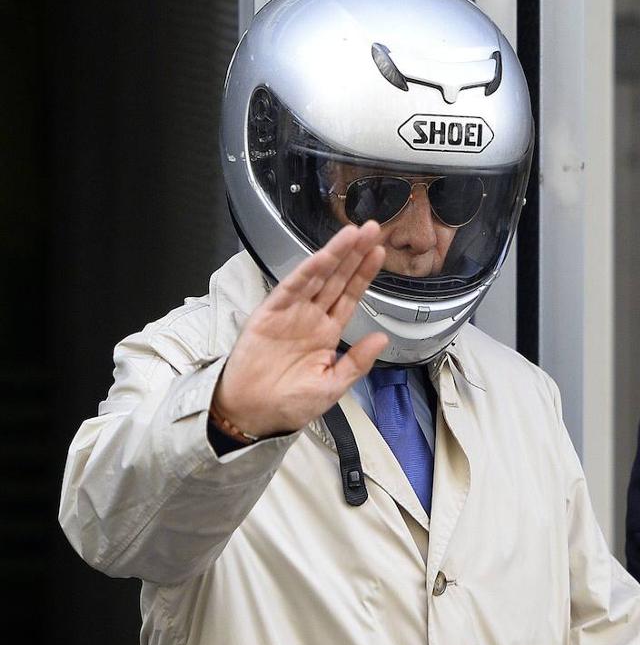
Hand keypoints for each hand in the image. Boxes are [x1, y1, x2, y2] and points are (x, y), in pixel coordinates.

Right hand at [211, 222, 388, 437]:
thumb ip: (357, 362)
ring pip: (318, 277)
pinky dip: (306, 272)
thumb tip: (382, 338)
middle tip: (373, 229)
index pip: (350, 296)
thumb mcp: (332, 386)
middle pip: (338, 279)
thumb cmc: (289, 403)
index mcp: (327, 332)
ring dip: (335, 255)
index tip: (379, 252)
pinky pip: (291, 288)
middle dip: (355, 254)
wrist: (251, 415)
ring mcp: (291, 313)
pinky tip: (322, 257)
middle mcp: (311, 317)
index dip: (364, 274)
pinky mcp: (269, 314)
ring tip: (354, 234)